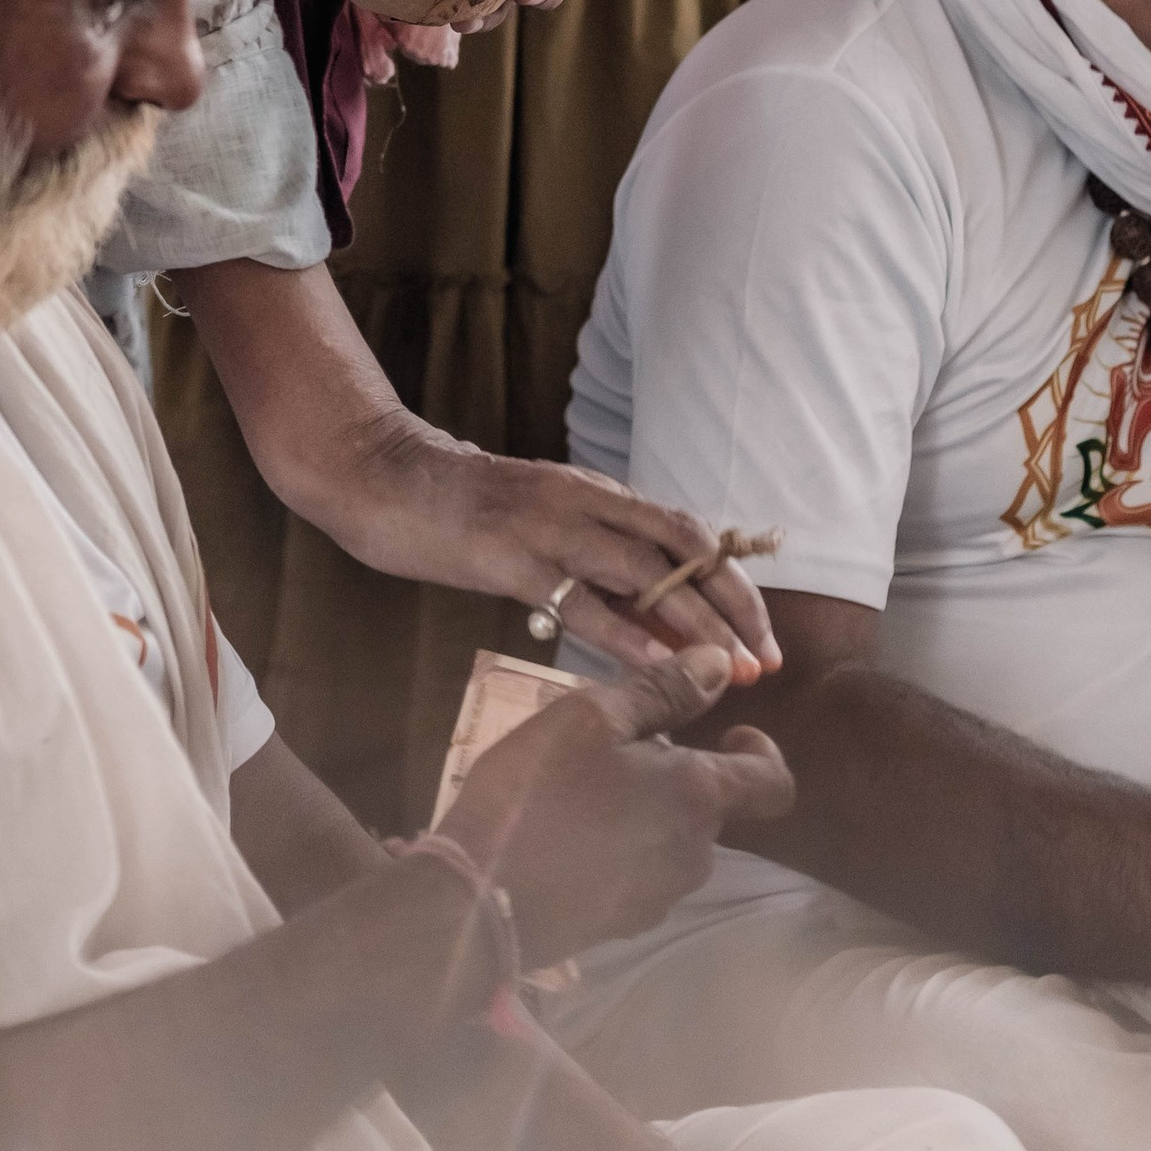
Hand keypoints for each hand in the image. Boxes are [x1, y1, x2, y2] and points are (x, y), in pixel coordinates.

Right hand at [439, 645, 793, 961]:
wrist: (482, 901)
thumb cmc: (537, 794)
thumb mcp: (590, 718)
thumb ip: (662, 690)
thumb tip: (722, 663)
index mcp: (698, 798)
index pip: (774, 783)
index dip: (762, 751)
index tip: (728, 731)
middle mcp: (695, 854)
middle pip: (709, 807)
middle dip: (676, 775)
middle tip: (613, 751)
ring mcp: (661, 897)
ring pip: (673, 840)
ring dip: (646, 812)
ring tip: (580, 792)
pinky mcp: (624, 924)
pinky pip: (640, 873)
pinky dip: (620, 849)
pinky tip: (567, 836)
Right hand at [444, 446, 778, 679]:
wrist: (385, 477)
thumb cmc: (462, 512)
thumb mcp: (541, 523)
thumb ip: (593, 561)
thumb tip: (654, 621)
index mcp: (596, 493)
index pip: (688, 533)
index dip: (733, 584)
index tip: (762, 638)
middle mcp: (585, 501)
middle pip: (684, 549)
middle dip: (733, 607)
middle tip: (765, 662)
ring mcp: (549, 525)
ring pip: (646, 574)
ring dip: (696, 626)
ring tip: (730, 672)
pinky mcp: (509, 555)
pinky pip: (580, 600)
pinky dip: (626, 636)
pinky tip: (657, 669)